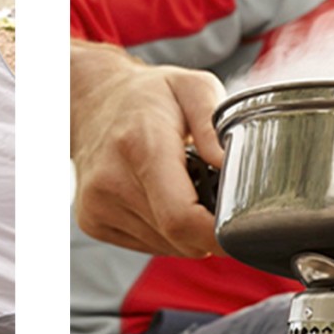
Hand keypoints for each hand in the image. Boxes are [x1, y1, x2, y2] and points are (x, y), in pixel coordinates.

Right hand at [72, 39, 225, 256]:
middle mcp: (111, 180)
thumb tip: (232, 166)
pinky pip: (147, 245)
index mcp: (141, 145)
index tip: (241, 230)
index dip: (217, 234)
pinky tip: (160, 198)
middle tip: (216, 196)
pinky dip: (165, 231)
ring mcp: (97, 204)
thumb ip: (214, 125)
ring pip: (166, 246)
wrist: (92, 102)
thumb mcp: (192, 87)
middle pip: (178, 237)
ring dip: (186, 230)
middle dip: (207, 228)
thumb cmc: (148, 97)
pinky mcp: (92, 220)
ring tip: (182, 189)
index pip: (181, 217)